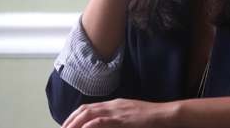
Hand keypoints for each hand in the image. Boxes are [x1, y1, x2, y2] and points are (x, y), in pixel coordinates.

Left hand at [61, 98, 176, 127]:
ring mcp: (117, 111)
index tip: (66, 126)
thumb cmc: (149, 117)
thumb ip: (116, 117)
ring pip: (89, 114)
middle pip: (85, 109)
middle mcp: (112, 105)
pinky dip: (90, 125)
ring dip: (76, 123)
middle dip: (70, 120)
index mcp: (113, 103)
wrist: (163, 114)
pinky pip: (102, 121)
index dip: (74, 116)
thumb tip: (103, 123)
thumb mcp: (130, 114)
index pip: (88, 107)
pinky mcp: (122, 119)